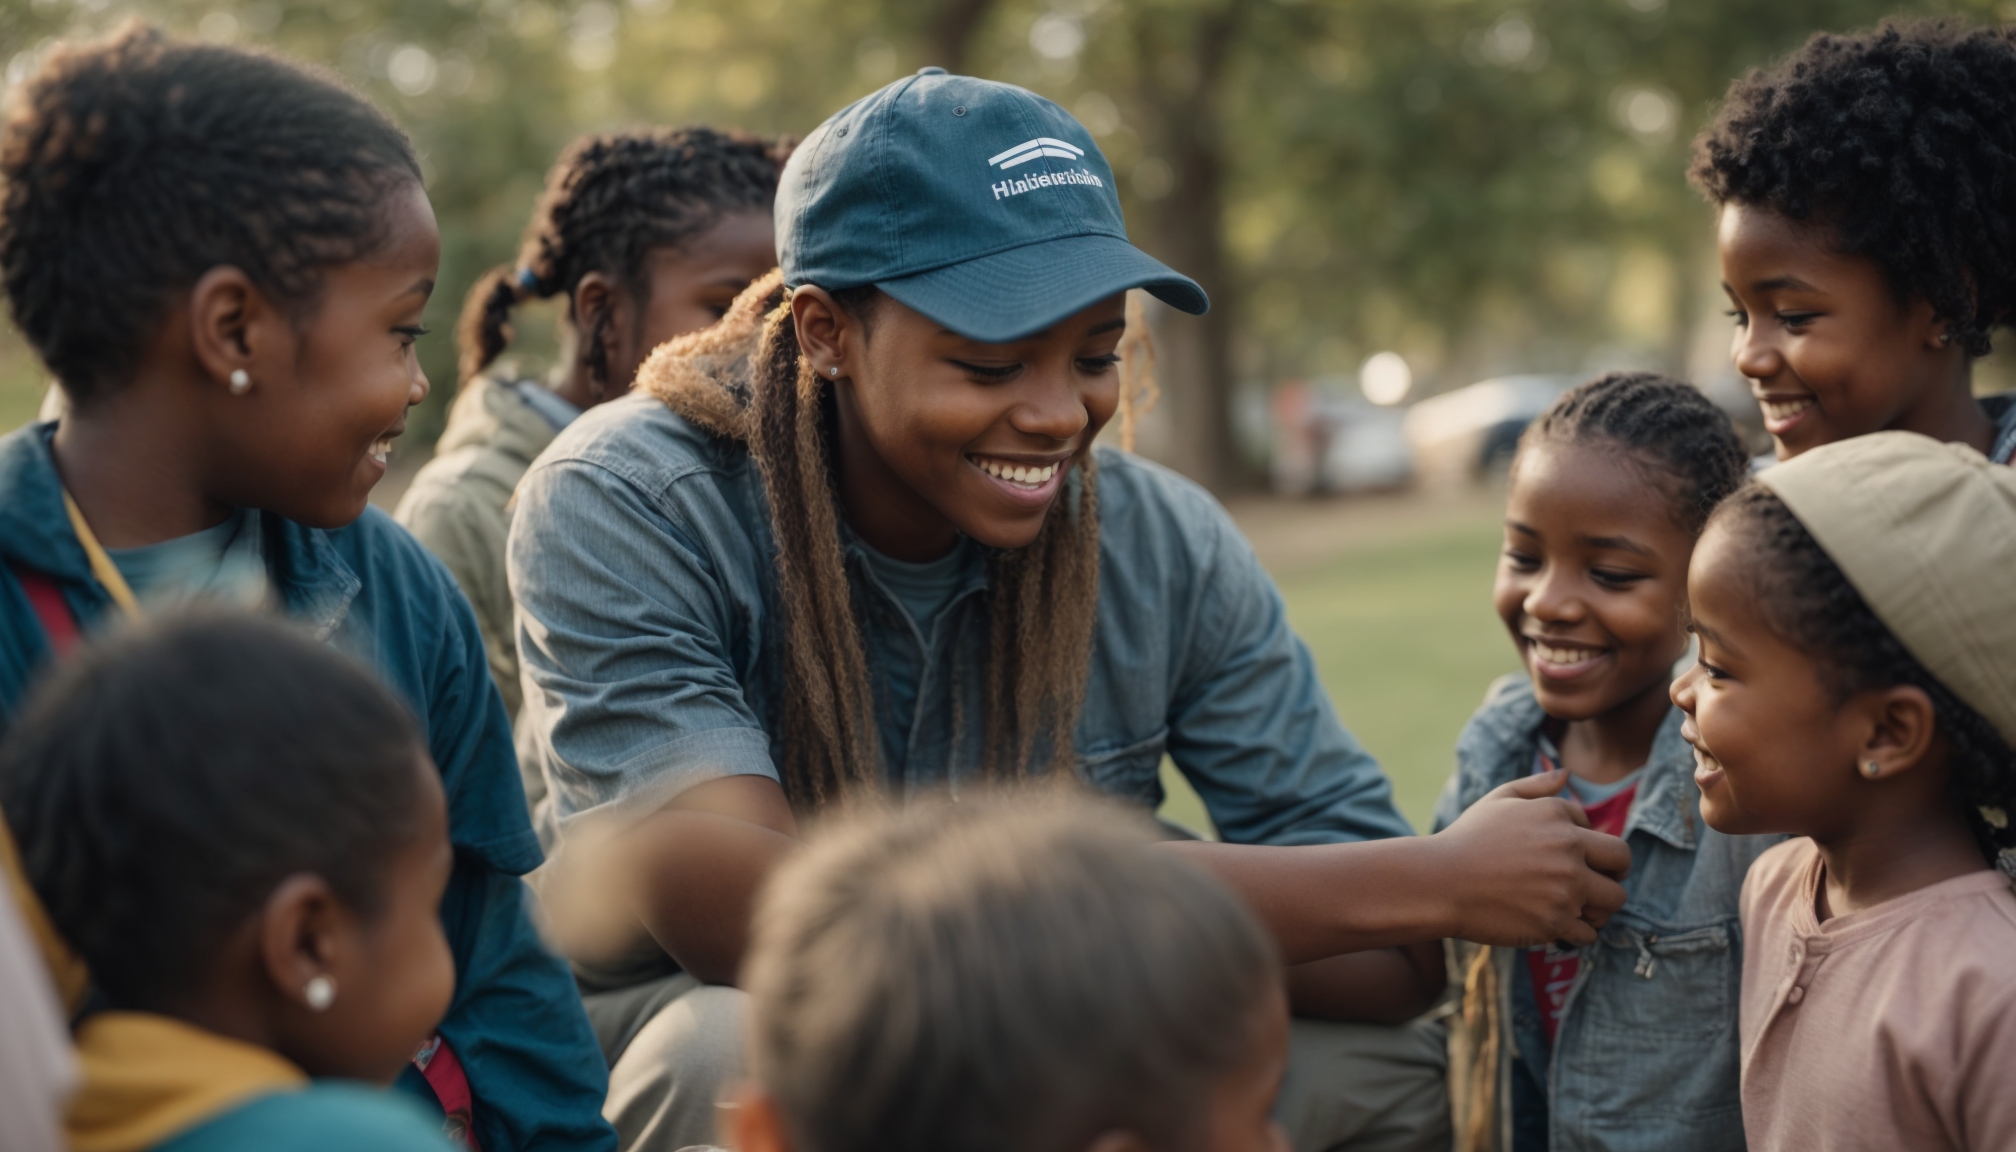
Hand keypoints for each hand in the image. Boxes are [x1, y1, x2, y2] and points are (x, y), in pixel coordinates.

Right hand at [1431, 769, 1629, 946]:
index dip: (1584, 847)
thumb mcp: (1498, 800)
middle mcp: (1568, 848)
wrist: (1438, 882)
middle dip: (1615, 873)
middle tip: (1595, 883)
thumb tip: (1568, 774)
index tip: (1561, 858)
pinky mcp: (1555, 921)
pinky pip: (1589, 932)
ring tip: (1576, 907)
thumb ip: (1537, 786)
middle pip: (1622, 862)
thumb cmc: (1466, 839)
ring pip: (1614, 901)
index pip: (1597, 831)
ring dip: (1600, 906)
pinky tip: (1556, 925)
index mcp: (1557, 815)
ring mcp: (1565, 887)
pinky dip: (1577, 932)